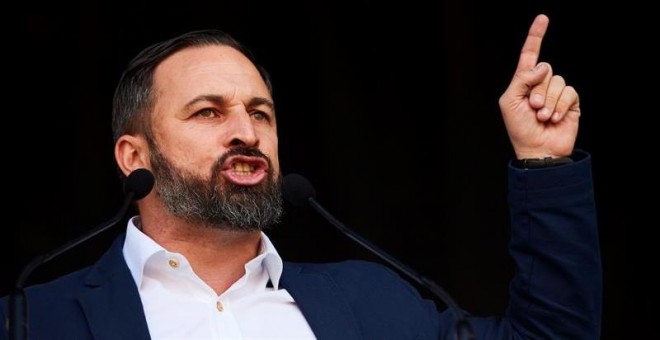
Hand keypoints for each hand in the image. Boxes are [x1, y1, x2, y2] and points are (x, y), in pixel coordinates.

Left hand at [498, 14, 579, 158]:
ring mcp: (557, 93)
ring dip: (548, 101)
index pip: (530, 55)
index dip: (536, 36)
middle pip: (546, 69)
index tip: (543, 18)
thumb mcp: (509, 101)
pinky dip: (560, 106)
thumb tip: (542, 66)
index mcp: (524, 82)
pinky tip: (554, 119)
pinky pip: (569, 92)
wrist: (538, 150)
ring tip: (542, 116)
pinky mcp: (571, 103)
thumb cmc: (520, 128)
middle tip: (533, 109)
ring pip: (558, 81)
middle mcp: (541, 84)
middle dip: (538, 90)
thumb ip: (521, 79)